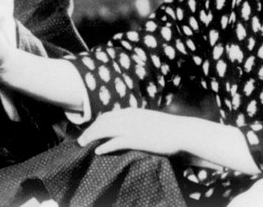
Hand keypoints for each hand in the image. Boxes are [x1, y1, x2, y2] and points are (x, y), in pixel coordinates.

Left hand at [78, 109, 192, 155]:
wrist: (182, 131)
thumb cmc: (169, 128)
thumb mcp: (150, 120)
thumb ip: (139, 121)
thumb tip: (133, 126)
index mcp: (133, 111)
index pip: (109, 115)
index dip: (97, 123)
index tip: (91, 130)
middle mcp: (129, 117)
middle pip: (103, 121)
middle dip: (90, 130)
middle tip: (81, 139)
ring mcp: (132, 127)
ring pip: (105, 130)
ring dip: (91, 136)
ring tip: (83, 144)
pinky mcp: (136, 139)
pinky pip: (115, 142)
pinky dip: (105, 146)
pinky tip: (98, 151)